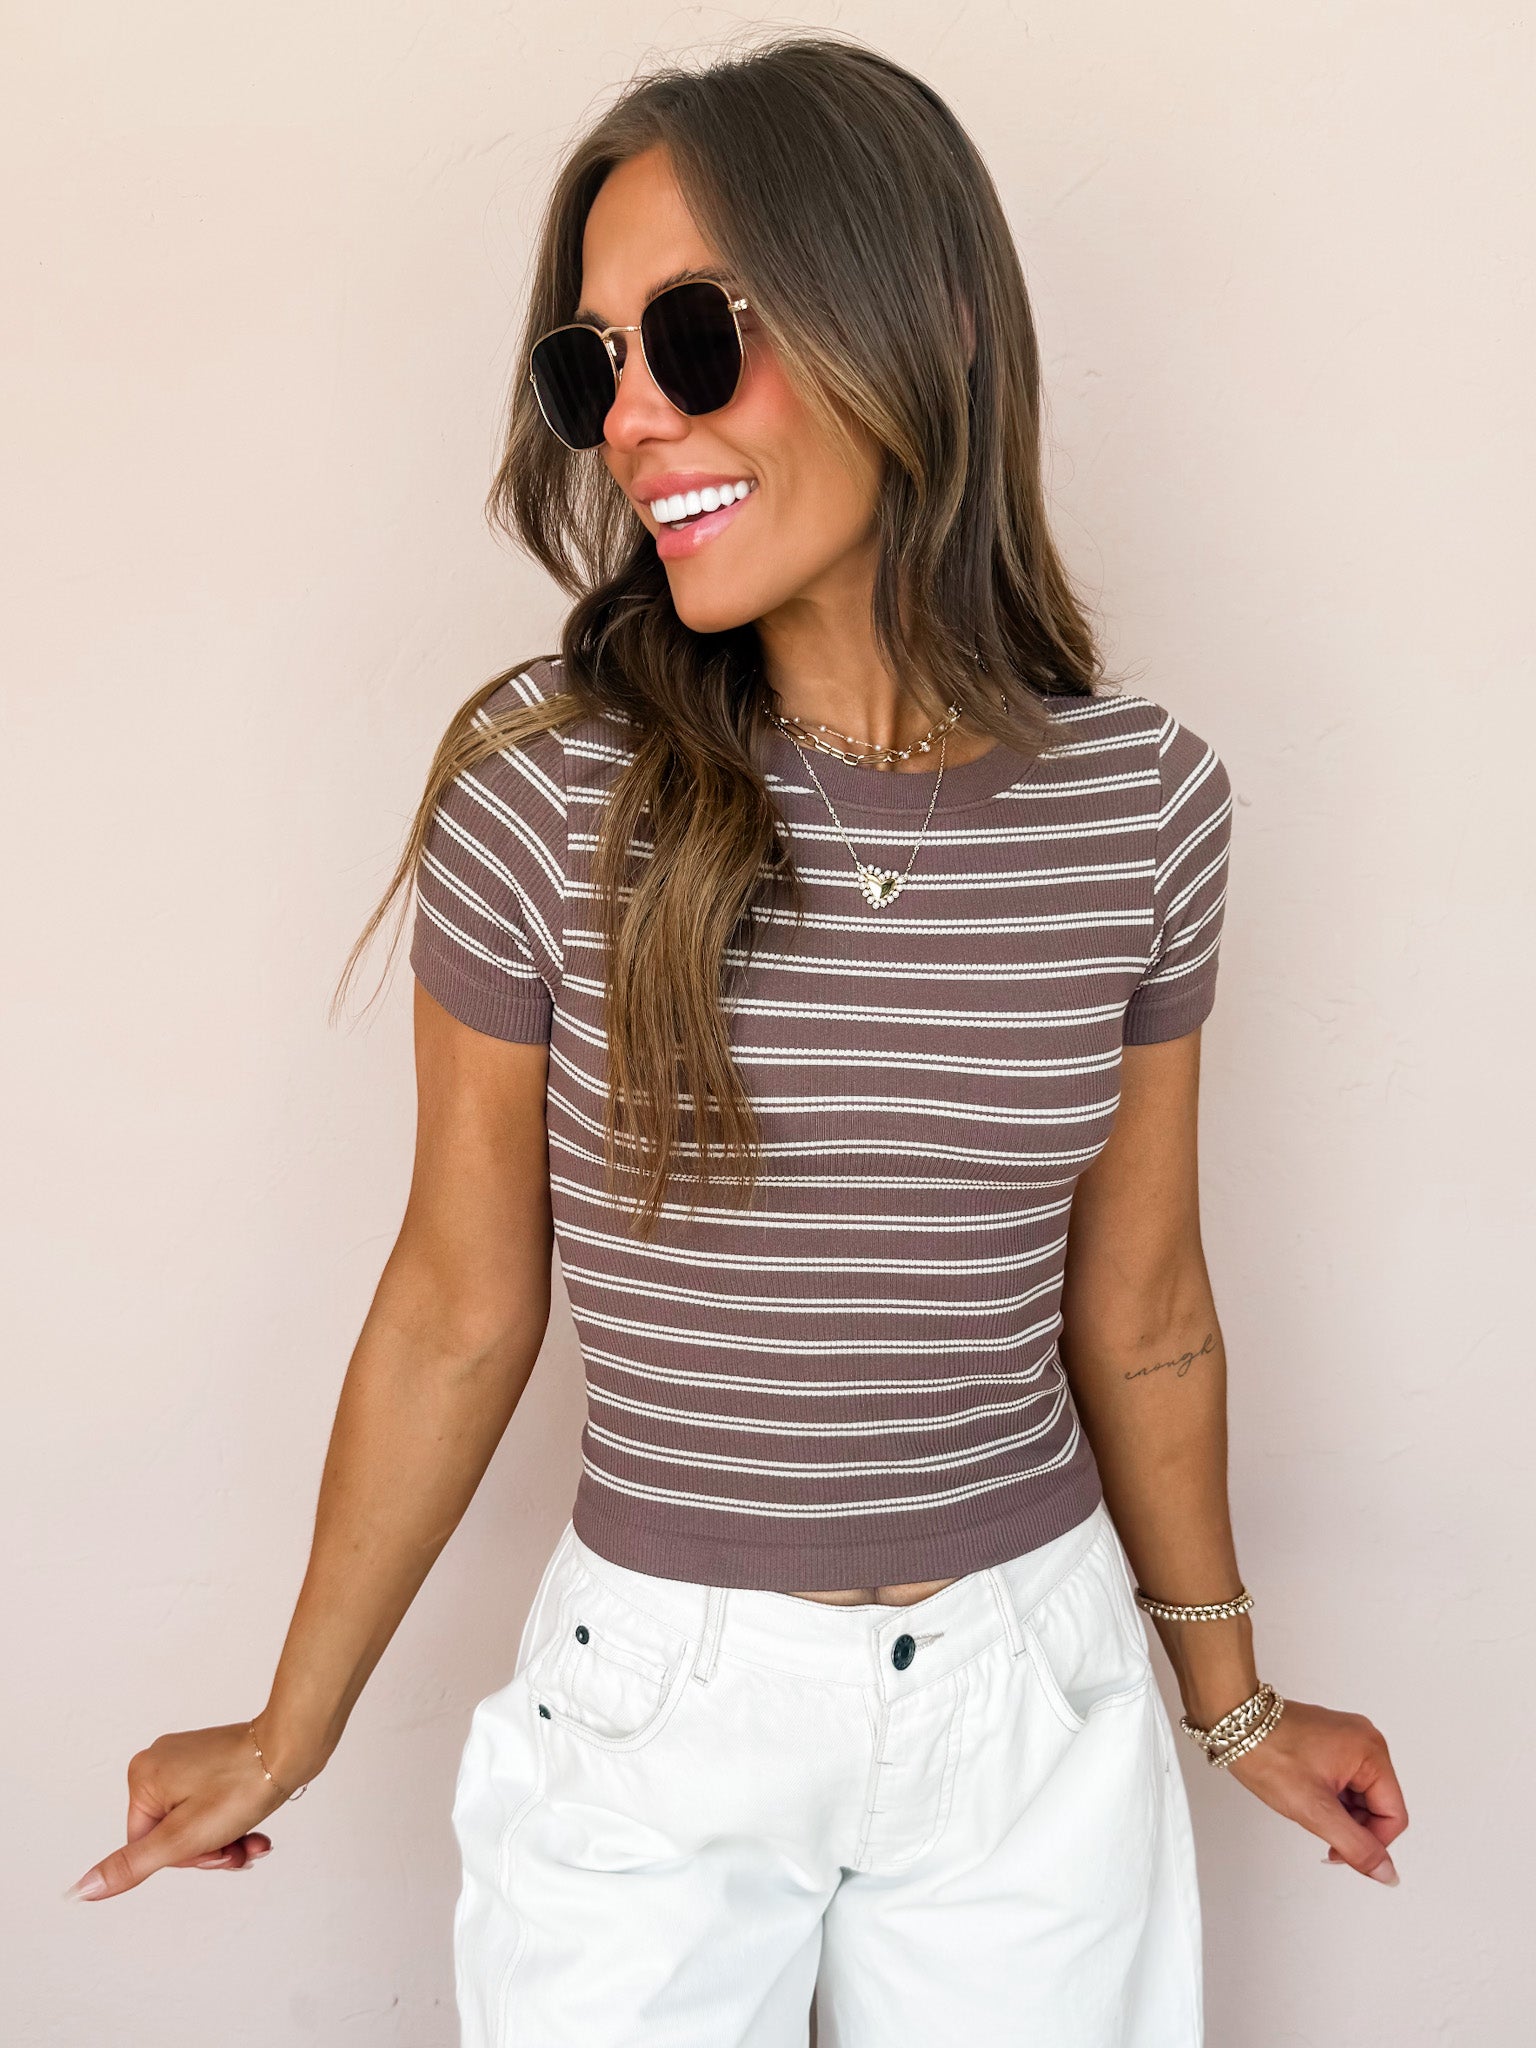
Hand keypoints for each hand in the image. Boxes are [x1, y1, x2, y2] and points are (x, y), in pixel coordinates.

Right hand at [64, 1719, 308, 1900]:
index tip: (215, 1851)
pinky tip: (258, 1833)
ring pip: (198, 1822)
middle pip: (174, 1835)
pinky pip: (214, 1804)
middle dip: (209, 1850)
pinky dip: (234, 1822)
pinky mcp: (217, 1760)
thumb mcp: (182, 1837)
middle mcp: (161, 1761)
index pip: (147, 1844)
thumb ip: (131, 1865)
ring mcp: (190, 1759)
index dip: (184, 1858)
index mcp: (143, 1776)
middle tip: (238, 1848)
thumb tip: (83, 1889)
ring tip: (255, 1843)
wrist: (293, 1745)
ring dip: (226, 1841)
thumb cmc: (242, 1784)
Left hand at [1220, 1695, 1407, 1883]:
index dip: (1371, 1842)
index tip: (1339, 1850)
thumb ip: (1356, 1846)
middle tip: (1319, 1827)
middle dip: (1352, 1826)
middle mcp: (1365, 1740)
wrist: (1234, 1723)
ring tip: (1307, 1804)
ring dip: (1338, 1813)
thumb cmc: (1268, 1753)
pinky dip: (1329, 1798)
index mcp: (1372, 1751)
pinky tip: (1306, 1795)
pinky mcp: (1331, 1742)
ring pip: (1359, 1797)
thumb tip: (1386, 1872)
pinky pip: (1344, 1782)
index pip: (1393, 1816)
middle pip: (1378, 1806)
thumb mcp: (1315, 1810)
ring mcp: (1347, 1739)